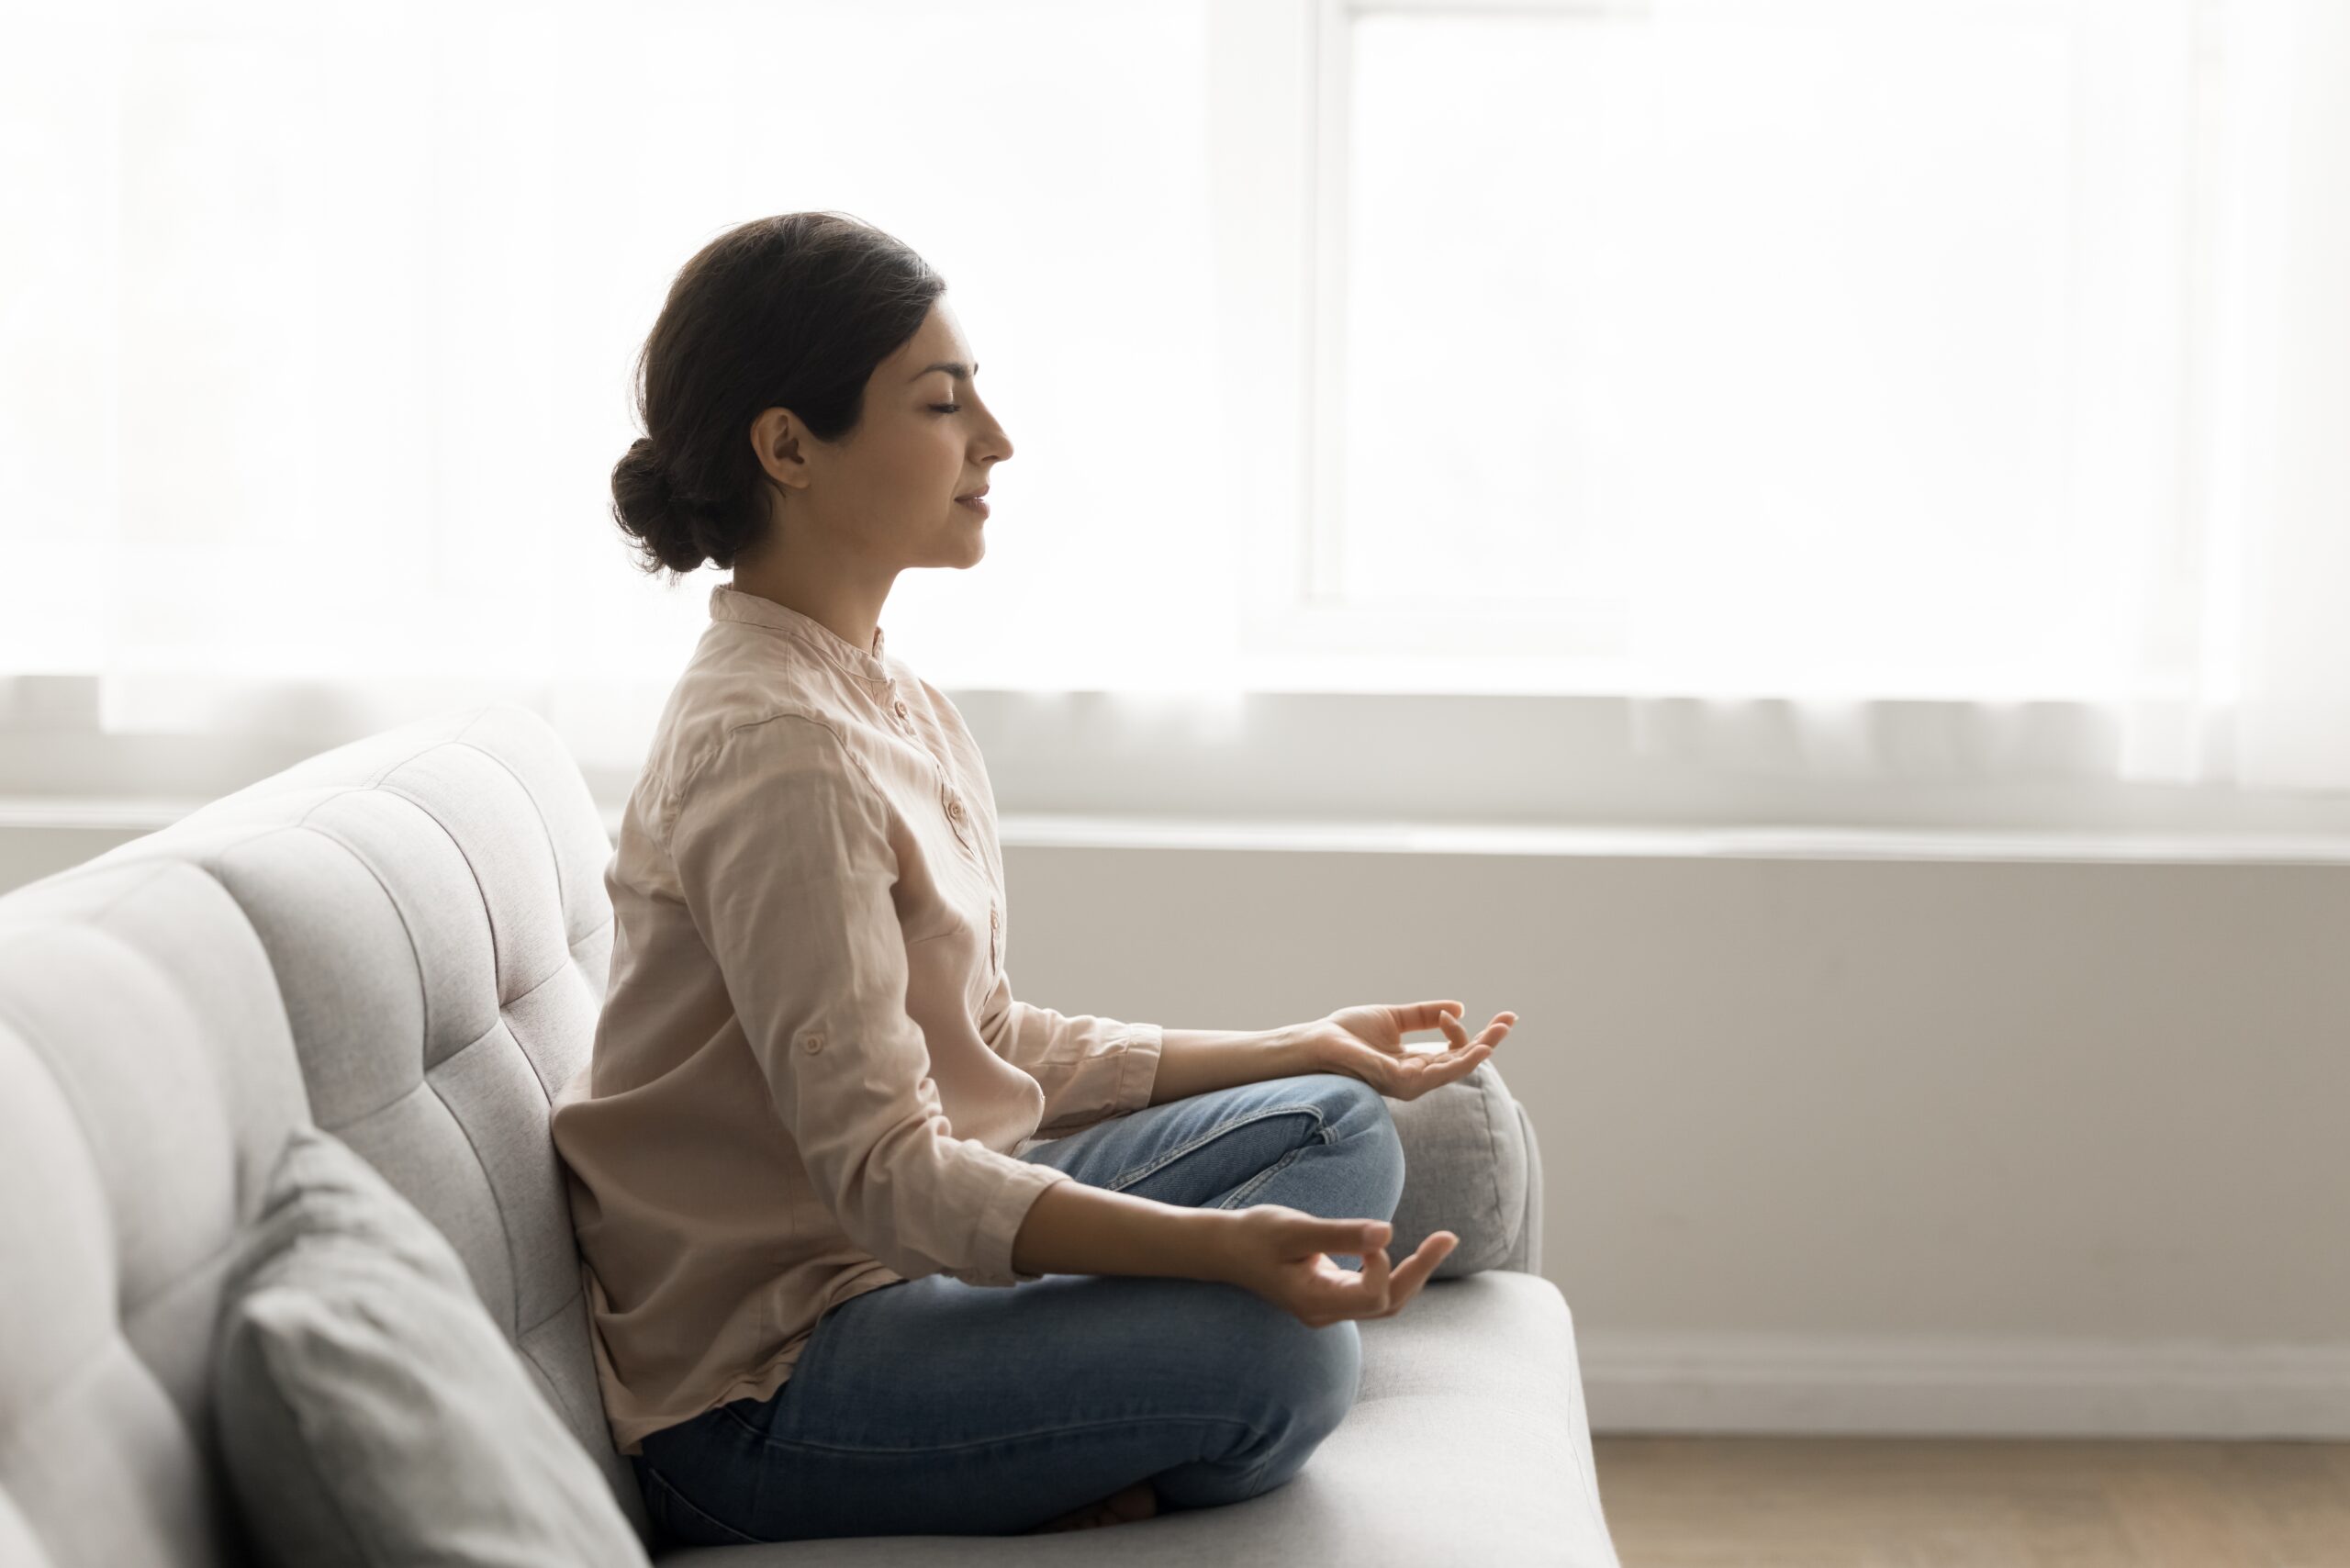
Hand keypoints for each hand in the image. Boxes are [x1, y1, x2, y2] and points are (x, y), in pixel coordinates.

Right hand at [1212, 1204, 1456, 1327]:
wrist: (1226, 1249)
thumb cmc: (1256, 1235)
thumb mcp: (1296, 1230)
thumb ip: (1341, 1234)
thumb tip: (1388, 1234)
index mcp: (1315, 1302)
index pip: (1372, 1297)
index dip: (1382, 1266)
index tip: (1372, 1235)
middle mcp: (1325, 1313)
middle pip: (1388, 1303)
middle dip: (1421, 1271)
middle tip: (1449, 1237)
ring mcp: (1329, 1308)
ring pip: (1384, 1301)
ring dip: (1414, 1273)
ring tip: (1442, 1241)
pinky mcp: (1331, 1296)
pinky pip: (1373, 1292)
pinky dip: (1394, 1272)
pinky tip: (1412, 1251)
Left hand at [1293, 1000, 1516, 1102]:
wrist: (1315, 1043)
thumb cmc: (1347, 1034)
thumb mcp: (1393, 1018)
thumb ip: (1423, 1015)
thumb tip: (1457, 1007)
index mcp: (1415, 1063)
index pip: (1452, 1052)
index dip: (1463, 1032)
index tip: (1450, 1011)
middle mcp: (1416, 1077)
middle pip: (1463, 1062)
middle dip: (1489, 1041)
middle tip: (1510, 1019)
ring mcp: (1410, 1083)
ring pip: (1457, 1069)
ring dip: (1482, 1049)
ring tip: (1500, 1030)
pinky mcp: (1401, 1082)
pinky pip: (1439, 1074)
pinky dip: (1462, 1060)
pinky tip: (1479, 1048)